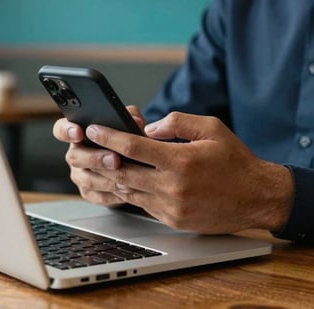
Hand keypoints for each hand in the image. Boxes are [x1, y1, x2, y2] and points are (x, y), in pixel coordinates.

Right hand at [52, 106, 145, 205]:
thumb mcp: (129, 121)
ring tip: (125, 179)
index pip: (62, 129)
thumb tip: (136, 122)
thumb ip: (131, 117)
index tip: (79, 132)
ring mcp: (80, 174)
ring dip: (106, 179)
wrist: (134, 161)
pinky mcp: (89, 192)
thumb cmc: (125, 136)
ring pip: (86, 179)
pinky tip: (126, 190)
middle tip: (114, 159)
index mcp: (78, 132)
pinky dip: (112, 194)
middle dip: (95, 158)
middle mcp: (75, 153)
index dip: (67, 131)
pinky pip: (97, 196)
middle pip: (74, 157)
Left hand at [83, 112, 293, 233]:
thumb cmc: (234, 160)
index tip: (93, 129)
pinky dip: (129, 191)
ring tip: (97, 163)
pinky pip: (142, 204)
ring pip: (128, 191)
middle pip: (122, 172)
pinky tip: (122, 181)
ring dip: (110, 177)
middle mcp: (173, 186)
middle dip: (99, 159)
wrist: (256, 197)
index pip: (133, 147)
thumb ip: (177, 122)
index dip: (109, 136)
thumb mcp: (211, 129)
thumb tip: (149, 128)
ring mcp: (171, 206)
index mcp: (181, 160)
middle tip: (84, 148)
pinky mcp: (173, 219)